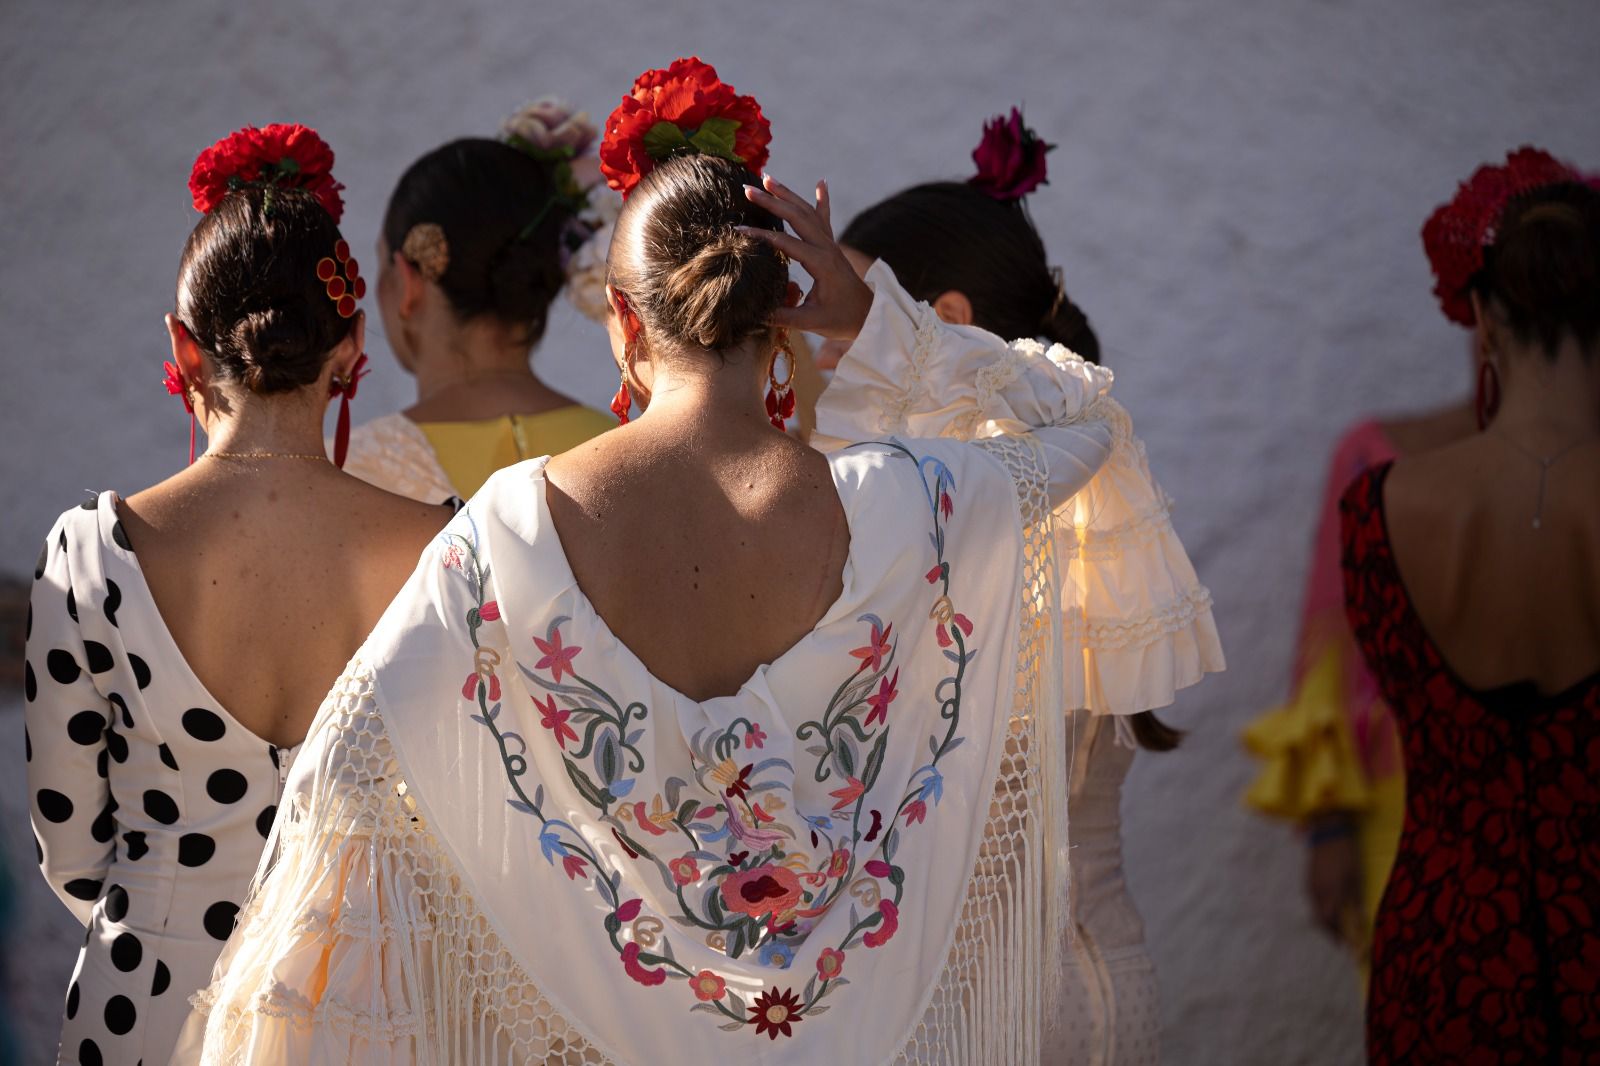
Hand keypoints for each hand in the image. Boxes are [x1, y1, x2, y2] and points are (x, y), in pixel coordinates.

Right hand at [741, 174, 872, 340]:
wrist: (869, 316)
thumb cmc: (842, 320)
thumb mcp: (812, 322)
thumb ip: (783, 316)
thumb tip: (755, 314)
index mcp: (821, 264)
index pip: (787, 244)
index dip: (762, 236)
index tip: (740, 230)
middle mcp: (827, 248)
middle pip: (797, 217)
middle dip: (772, 201)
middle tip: (748, 189)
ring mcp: (831, 244)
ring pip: (808, 212)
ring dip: (788, 194)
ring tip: (768, 178)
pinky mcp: (832, 246)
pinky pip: (825, 218)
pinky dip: (822, 199)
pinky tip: (821, 182)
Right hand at [1306, 818, 1363, 947]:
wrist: (1329, 832)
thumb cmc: (1347, 855)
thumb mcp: (1356, 878)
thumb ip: (1355, 900)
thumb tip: (1360, 919)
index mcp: (1329, 893)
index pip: (1328, 922)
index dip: (1335, 935)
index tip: (1343, 944)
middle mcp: (1316, 892)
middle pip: (1319, 918)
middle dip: (1328, 931)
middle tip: (1339, 937)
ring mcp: (1310, 884)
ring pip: (1315, 909)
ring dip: (1325, 919)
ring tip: (1337, 922)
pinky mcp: (1308, 878)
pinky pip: (1313, 899)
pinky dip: (1321, 907)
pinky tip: (1330, 904)